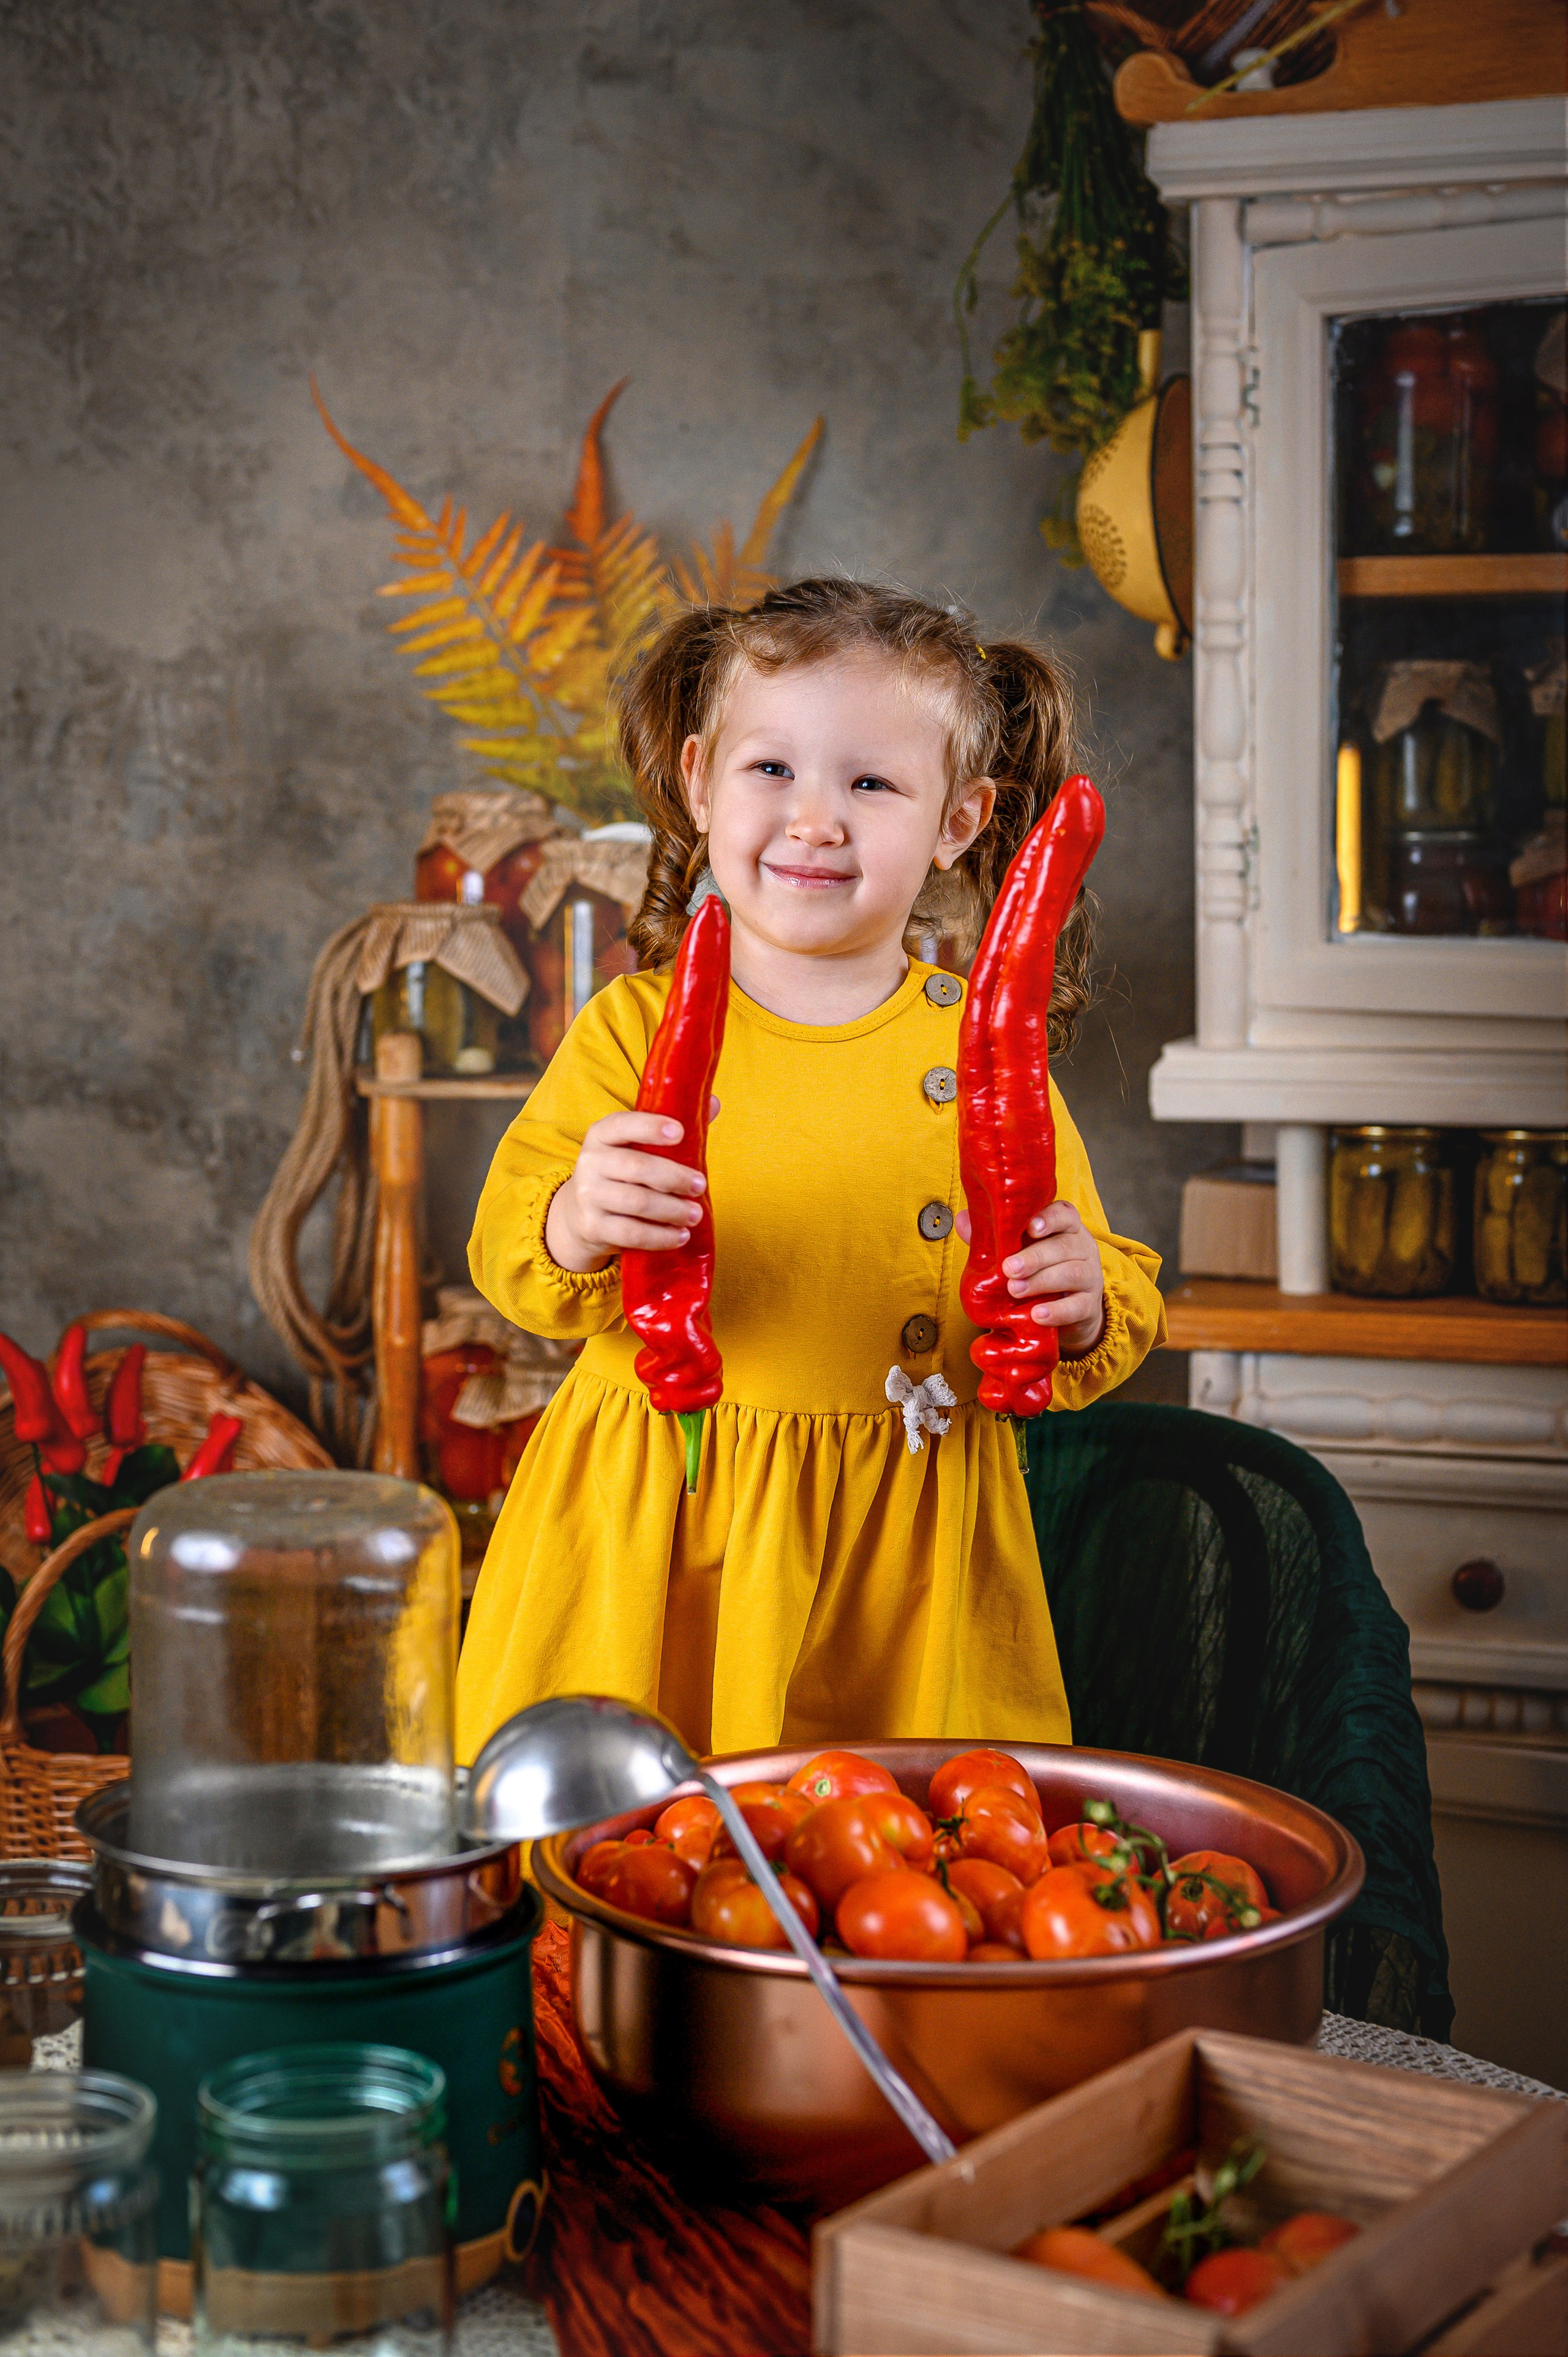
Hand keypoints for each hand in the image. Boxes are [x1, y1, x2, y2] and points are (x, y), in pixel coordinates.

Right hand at [546, 1103, 718, 1272]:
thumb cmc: (622, 1173)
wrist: (579, 1214)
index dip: (651, 1126)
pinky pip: (631, 1234)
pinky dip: (660, 1237)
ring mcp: (588, 1196)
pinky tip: (679, 1236)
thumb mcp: (638, 1146)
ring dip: (672, 1210)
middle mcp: (590, 1162)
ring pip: (637, 1202)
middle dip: (674, 1177)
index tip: (680, 1132)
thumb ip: (673, 1125)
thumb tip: (713, 1102)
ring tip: (695, 1214)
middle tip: (701, 1185)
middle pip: (637, 1167)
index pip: (623, 1124)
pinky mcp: (592, 1227)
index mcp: (602, 1134)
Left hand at [955, 1199, 1104, 1356]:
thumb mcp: (1019, 1251)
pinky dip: (1057, 1311)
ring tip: (1015, 1290)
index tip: (1030, 1227)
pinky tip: (1037, 1315)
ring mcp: (1090, 1276)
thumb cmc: (1040, 1271)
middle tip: (1009, 1268)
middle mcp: (1082, 1248)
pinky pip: (1078, 1306)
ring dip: (1041, 1281)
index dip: (1049, 1218)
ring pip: (1072, 1274)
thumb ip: (993, 1237)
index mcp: (1065, 1228)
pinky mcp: (1089, 1305)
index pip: (1063, 1214)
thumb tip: (962, 1219)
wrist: (1069, 1310)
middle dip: (1035, 1257)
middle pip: (1064, 1246)